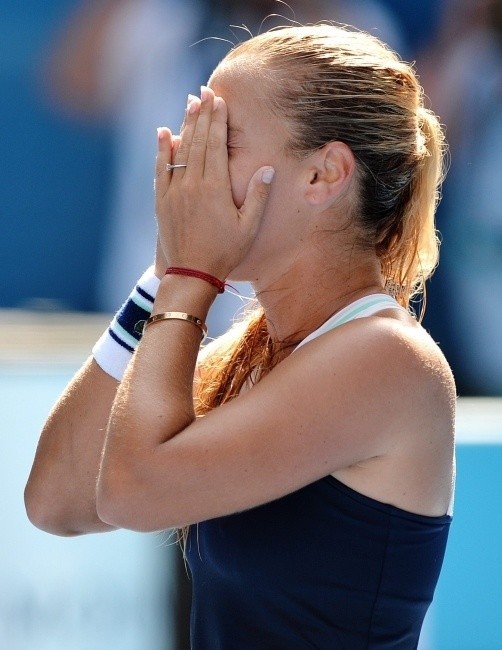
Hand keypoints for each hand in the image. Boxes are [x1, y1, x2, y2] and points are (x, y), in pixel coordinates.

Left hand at [154, 87, 273, 279]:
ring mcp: (175, 191)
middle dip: (202, 114)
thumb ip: (257, 196)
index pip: (216, 145)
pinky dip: (162, 149)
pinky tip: (163, 132)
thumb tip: (267, 168)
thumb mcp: (248, 227)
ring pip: (180, 150)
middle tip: (204, 92)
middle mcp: (193, 184)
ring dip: (185, 125)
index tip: (219, 100)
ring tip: (189, 104)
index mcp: (215, 188)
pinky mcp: (162, 201)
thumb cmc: (225, 252)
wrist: (192, 273)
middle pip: (198, 141)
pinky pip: (161, 168)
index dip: (218, 121)